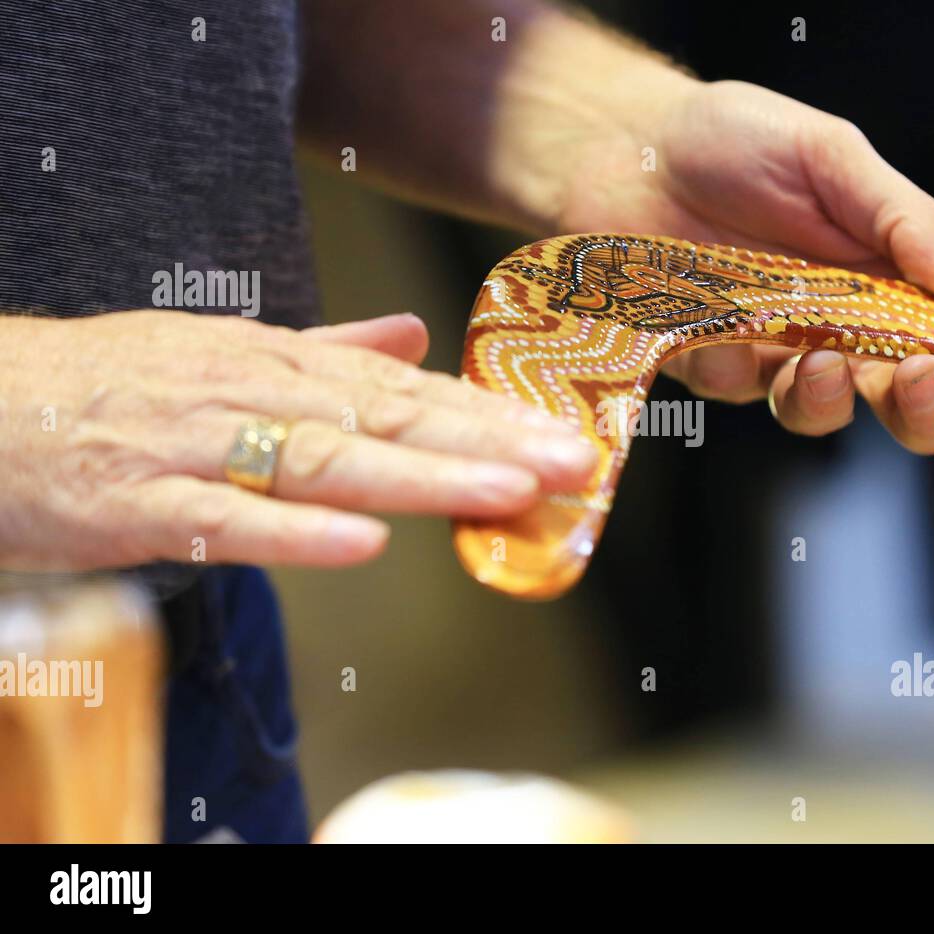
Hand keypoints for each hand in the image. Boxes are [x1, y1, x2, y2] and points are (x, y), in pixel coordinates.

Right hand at [0, 311, 594, 569]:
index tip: (566, 431)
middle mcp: (249, 394)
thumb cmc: (111, 386)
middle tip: (574, 460)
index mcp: (277, 364)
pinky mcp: (137, 503)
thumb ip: (324, 353)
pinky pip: (225, 520)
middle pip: (384, 418)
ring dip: (420, 475)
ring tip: (506, 489)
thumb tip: (412, 337)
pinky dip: (294, 532)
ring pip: (323, 461)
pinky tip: (364, 542)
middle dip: (486, 439)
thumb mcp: (225, 354)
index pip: (403, 389)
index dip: (489, 412)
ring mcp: (194, 446)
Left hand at [559, 80, 933, 451]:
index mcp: (889, 280)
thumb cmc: (739, 142)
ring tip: (818, 359)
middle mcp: (840, 327)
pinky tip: (725, 329)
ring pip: (820, 414)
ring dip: (831, 399)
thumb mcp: (834, 157)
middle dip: (926, 410)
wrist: (631, 144)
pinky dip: (740, 367)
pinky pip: (737, 390)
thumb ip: (903, 219)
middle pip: (902, 403)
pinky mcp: (711, 364)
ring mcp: (774, 352)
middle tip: (921, 378)